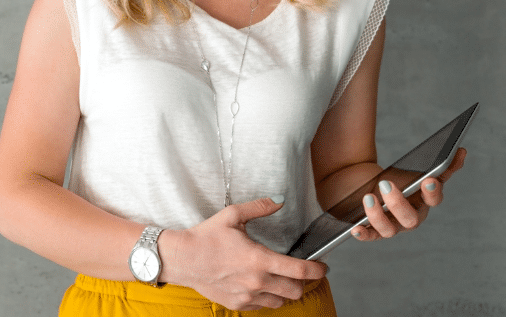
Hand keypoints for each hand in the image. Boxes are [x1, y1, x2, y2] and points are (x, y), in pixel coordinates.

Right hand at [161, 197, 327, 310]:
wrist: (182, 259)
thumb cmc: (205, 237)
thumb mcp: (232, 216)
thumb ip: (259, 207)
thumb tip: (279, 200)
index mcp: (260, 259)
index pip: (300, 270)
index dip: (318, 270)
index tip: (322, 267)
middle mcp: (257, 281)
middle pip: (296, 290)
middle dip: (304, 282)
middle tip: (302, 273)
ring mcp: (247, 296)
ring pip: (281, 301)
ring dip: (286, 292)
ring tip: (282, 280)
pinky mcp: (237, 304)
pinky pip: (262, 306)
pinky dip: (267, 298)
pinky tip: (262, 286)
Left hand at [351, 147, 466, 240]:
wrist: (364, 183)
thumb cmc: (394, 178)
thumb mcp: (414, 170)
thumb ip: (440, 164)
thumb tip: (461, 151)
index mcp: (424, 201)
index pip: (434, 199)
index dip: (433, 192)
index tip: (429, 180)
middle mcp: (411, 217)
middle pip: (410, 218)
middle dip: (399, 203)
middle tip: (386, 184)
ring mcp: (392, 226)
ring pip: (389, 229)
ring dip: (378, 216)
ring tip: (368, 197)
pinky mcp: (372, 230)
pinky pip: (369, 236)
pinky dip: (363, 234)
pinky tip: (355, 229)